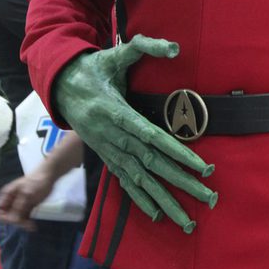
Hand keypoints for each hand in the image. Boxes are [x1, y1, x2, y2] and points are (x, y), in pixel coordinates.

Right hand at [0, 172, 55, 228]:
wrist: (48, 177)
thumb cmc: (36, 181)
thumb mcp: (27, 193)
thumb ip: (19, 206)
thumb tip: (13, 219)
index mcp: (7, 194)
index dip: (2, 216)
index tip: (12, 219)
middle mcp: (11, 200)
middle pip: (6, 215)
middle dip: (14, 221)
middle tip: (25, 223)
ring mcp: (19, 205)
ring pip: (15, 218)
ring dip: (22, 224)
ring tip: (31, 226)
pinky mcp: (27, 208)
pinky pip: (24, 218)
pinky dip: (27, 223)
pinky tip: (32, 226)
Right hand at [54, 36, 216, 232]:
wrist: (59, 85)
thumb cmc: (93, 69)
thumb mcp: (115, 54)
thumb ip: (144, 47)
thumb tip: (175, 47)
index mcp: (114, 112)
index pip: (151, 137)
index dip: (177, 153)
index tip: (202, 166)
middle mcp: (110, 136)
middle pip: (150, 164)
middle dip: (181, 183)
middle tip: (209, 197)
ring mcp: (107, 150)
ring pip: (139, 180)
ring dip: (165, 201)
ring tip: (187, 221)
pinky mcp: (105, 157)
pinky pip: (124, 182)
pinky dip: (141, 200)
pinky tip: (158, 216)